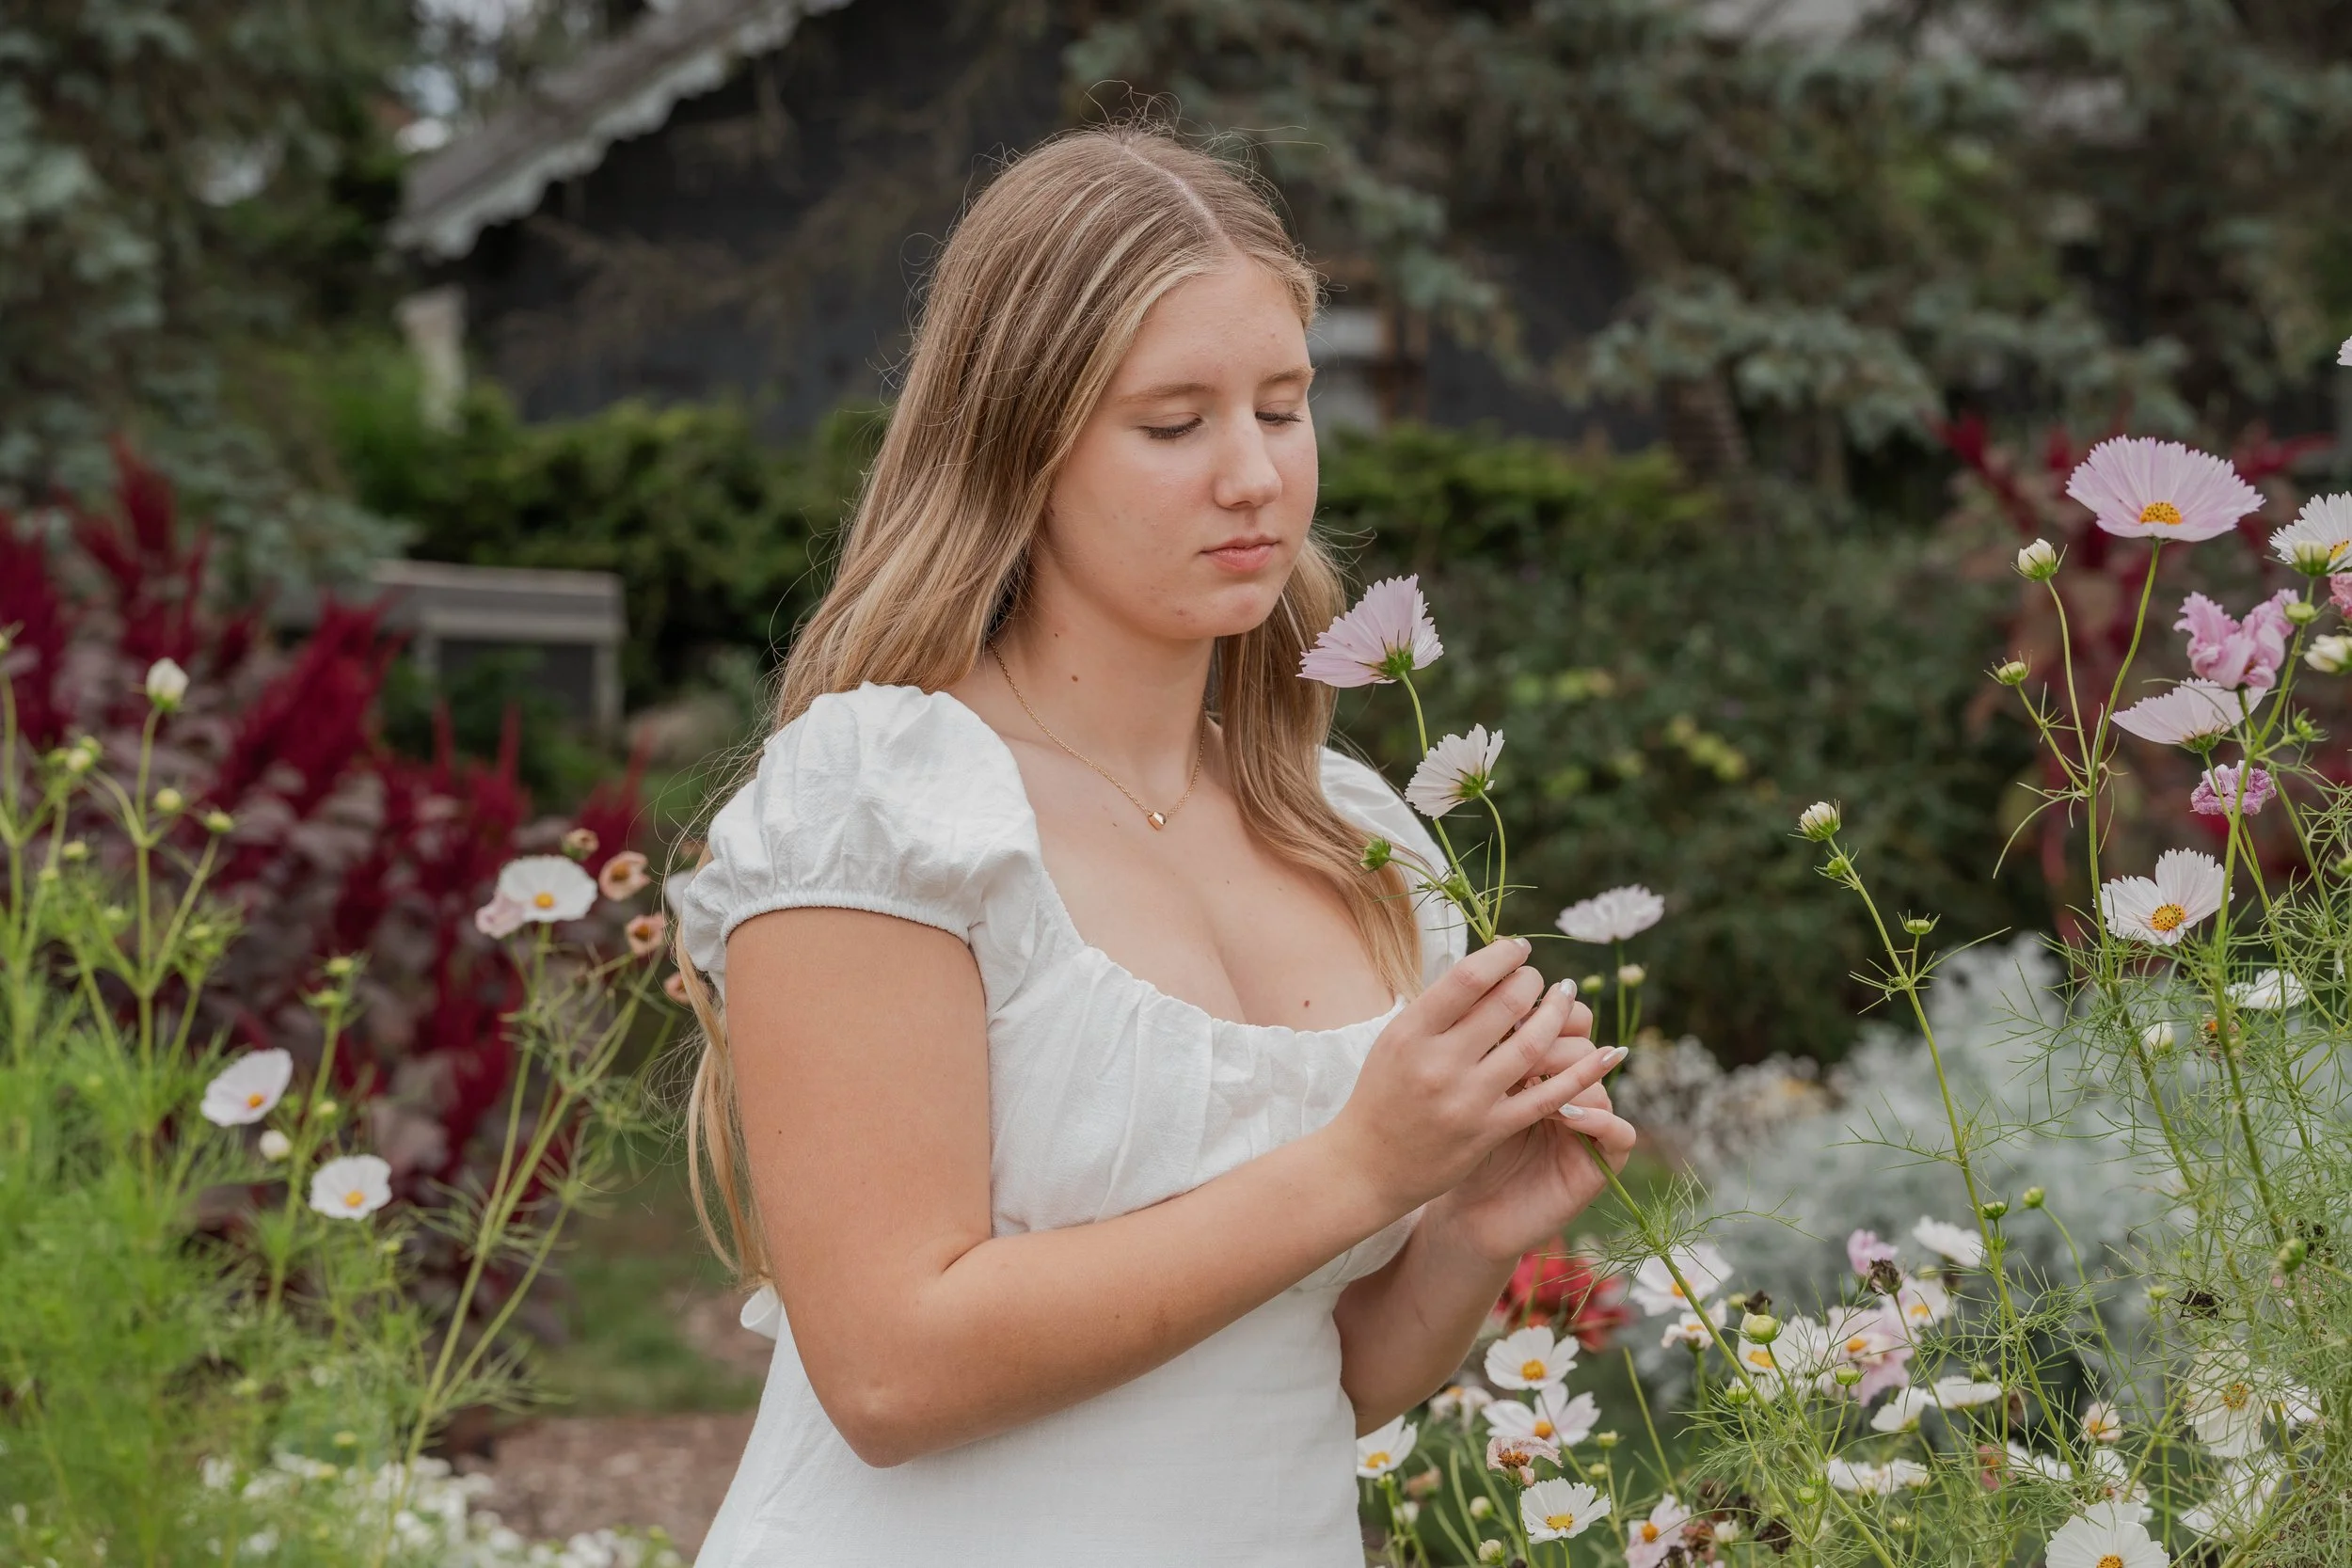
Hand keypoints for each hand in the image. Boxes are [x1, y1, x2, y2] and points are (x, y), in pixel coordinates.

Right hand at [1325, 938, 1630, 1221]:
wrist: (1366, 1167)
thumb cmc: (1382, 1096)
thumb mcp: (1395, 1042)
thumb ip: (1437, 1010)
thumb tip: (1487, 969)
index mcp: (1410, 1033)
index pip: (1469, 977)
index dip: (1503, 956)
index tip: (1518, 949)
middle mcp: (1438, 1063)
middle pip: (1506, 1004)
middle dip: (1532, 982)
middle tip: (1538, 978)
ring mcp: (1466, 1100)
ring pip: (1532, 1045)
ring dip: (1557, 1015)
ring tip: (1564, 998)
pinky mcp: (1489, 1131)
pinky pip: (1547, 1096)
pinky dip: (1581, 1072)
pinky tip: (1605, 1053)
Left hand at [1423, 1014, 1638, 1266]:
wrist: (1465, 1217)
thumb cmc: (1457, 1150)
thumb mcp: (1466, 1093)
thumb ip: (1480, 1049)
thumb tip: (1479, 989)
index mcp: (1541, 1067)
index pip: (1558, 1018)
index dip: (1541, 1006)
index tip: (1505, 1005)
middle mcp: (1569, 1091)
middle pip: (1581, 1040)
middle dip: (1552, 1032)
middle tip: (1518, 1036)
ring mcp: (1588, 1126)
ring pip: (1601, 1080)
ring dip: (1570, 1070)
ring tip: (1531, 1075)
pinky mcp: (1598, 1165)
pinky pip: (1620, 1133)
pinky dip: (1598, 1118)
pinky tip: (1565, 1113)